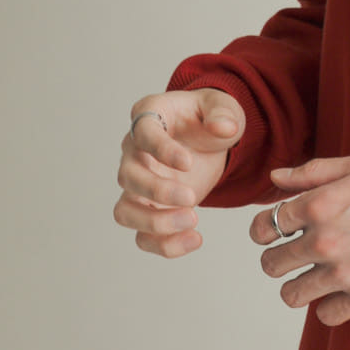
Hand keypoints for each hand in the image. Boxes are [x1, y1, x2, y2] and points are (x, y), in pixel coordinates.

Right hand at [114, 88, 246, 255]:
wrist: (206, 141)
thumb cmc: (205, 117)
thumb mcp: (221, 106)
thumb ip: (223, 114)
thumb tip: (224, 128)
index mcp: (148, 118)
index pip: (143, 134)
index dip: (161, 150)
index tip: (188, 163)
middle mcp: (134, 152)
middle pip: (127, 177)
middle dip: (157, 191)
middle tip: (192, 198)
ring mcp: (137, 185)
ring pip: (125, 212)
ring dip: (154, 223)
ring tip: (192, 222)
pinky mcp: (148, 209)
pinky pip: (142, 235)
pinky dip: (164, 244)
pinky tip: (194, 239)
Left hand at [250, 152, 349, 327]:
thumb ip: (313, 172)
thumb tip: (275, 179)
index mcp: (318, 205)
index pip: (263, 227)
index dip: (263, 231)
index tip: (273, 234)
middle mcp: (324, 241)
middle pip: (272, 264)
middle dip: (279, 260)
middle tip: (297, 257)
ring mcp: (343, 273)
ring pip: (292, 295)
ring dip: (300, 287)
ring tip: (317, 278)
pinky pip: (325, 316)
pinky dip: (330, 307)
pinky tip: (343, 292)